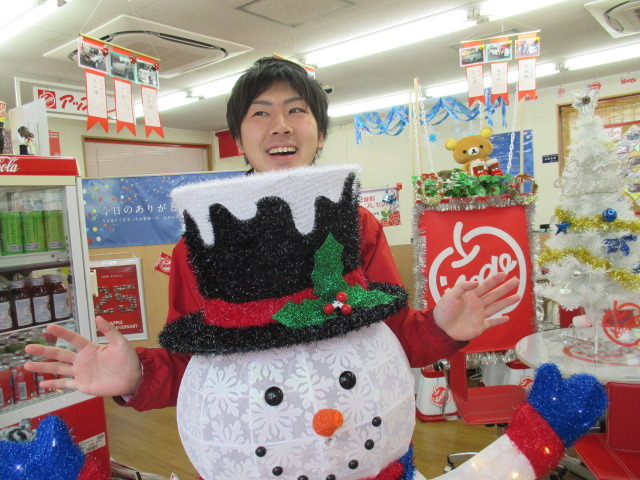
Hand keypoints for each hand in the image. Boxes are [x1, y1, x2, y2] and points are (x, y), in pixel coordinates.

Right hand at [24, 316, 141, 396]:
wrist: (133, 378)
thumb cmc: (128, 359)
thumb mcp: (121, 343)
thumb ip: (110, 331)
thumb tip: (99, 317)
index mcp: (90, 348)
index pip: (73, 339)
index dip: (61, 333)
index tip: (48, 327)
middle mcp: (82, 360)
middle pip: (60, 354)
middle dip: (44, 350)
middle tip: (28, 347)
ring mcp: (81, 373)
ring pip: (58, 369)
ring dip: (43, 367)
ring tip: (27, 365)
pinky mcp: (83, 385)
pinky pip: (66, 385)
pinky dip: (54, 385)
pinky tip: (42, 385)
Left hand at [433, 272, 520, 341]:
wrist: (440, 328)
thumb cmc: (443, 310)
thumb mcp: (451, 295)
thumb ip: (463, 287)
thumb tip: (477, 282)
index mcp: (470, 295)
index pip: (485, 285)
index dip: (494, 279)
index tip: (504, 273)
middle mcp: (477, 304)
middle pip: (494, 294)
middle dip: (505, 288)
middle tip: (517, 280)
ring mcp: (479, 315)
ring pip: (496, 307)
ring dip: (506, 302)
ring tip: (518, 296)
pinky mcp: (480, 326)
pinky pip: (491, 323)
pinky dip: (499, 321)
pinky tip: (507, 318)